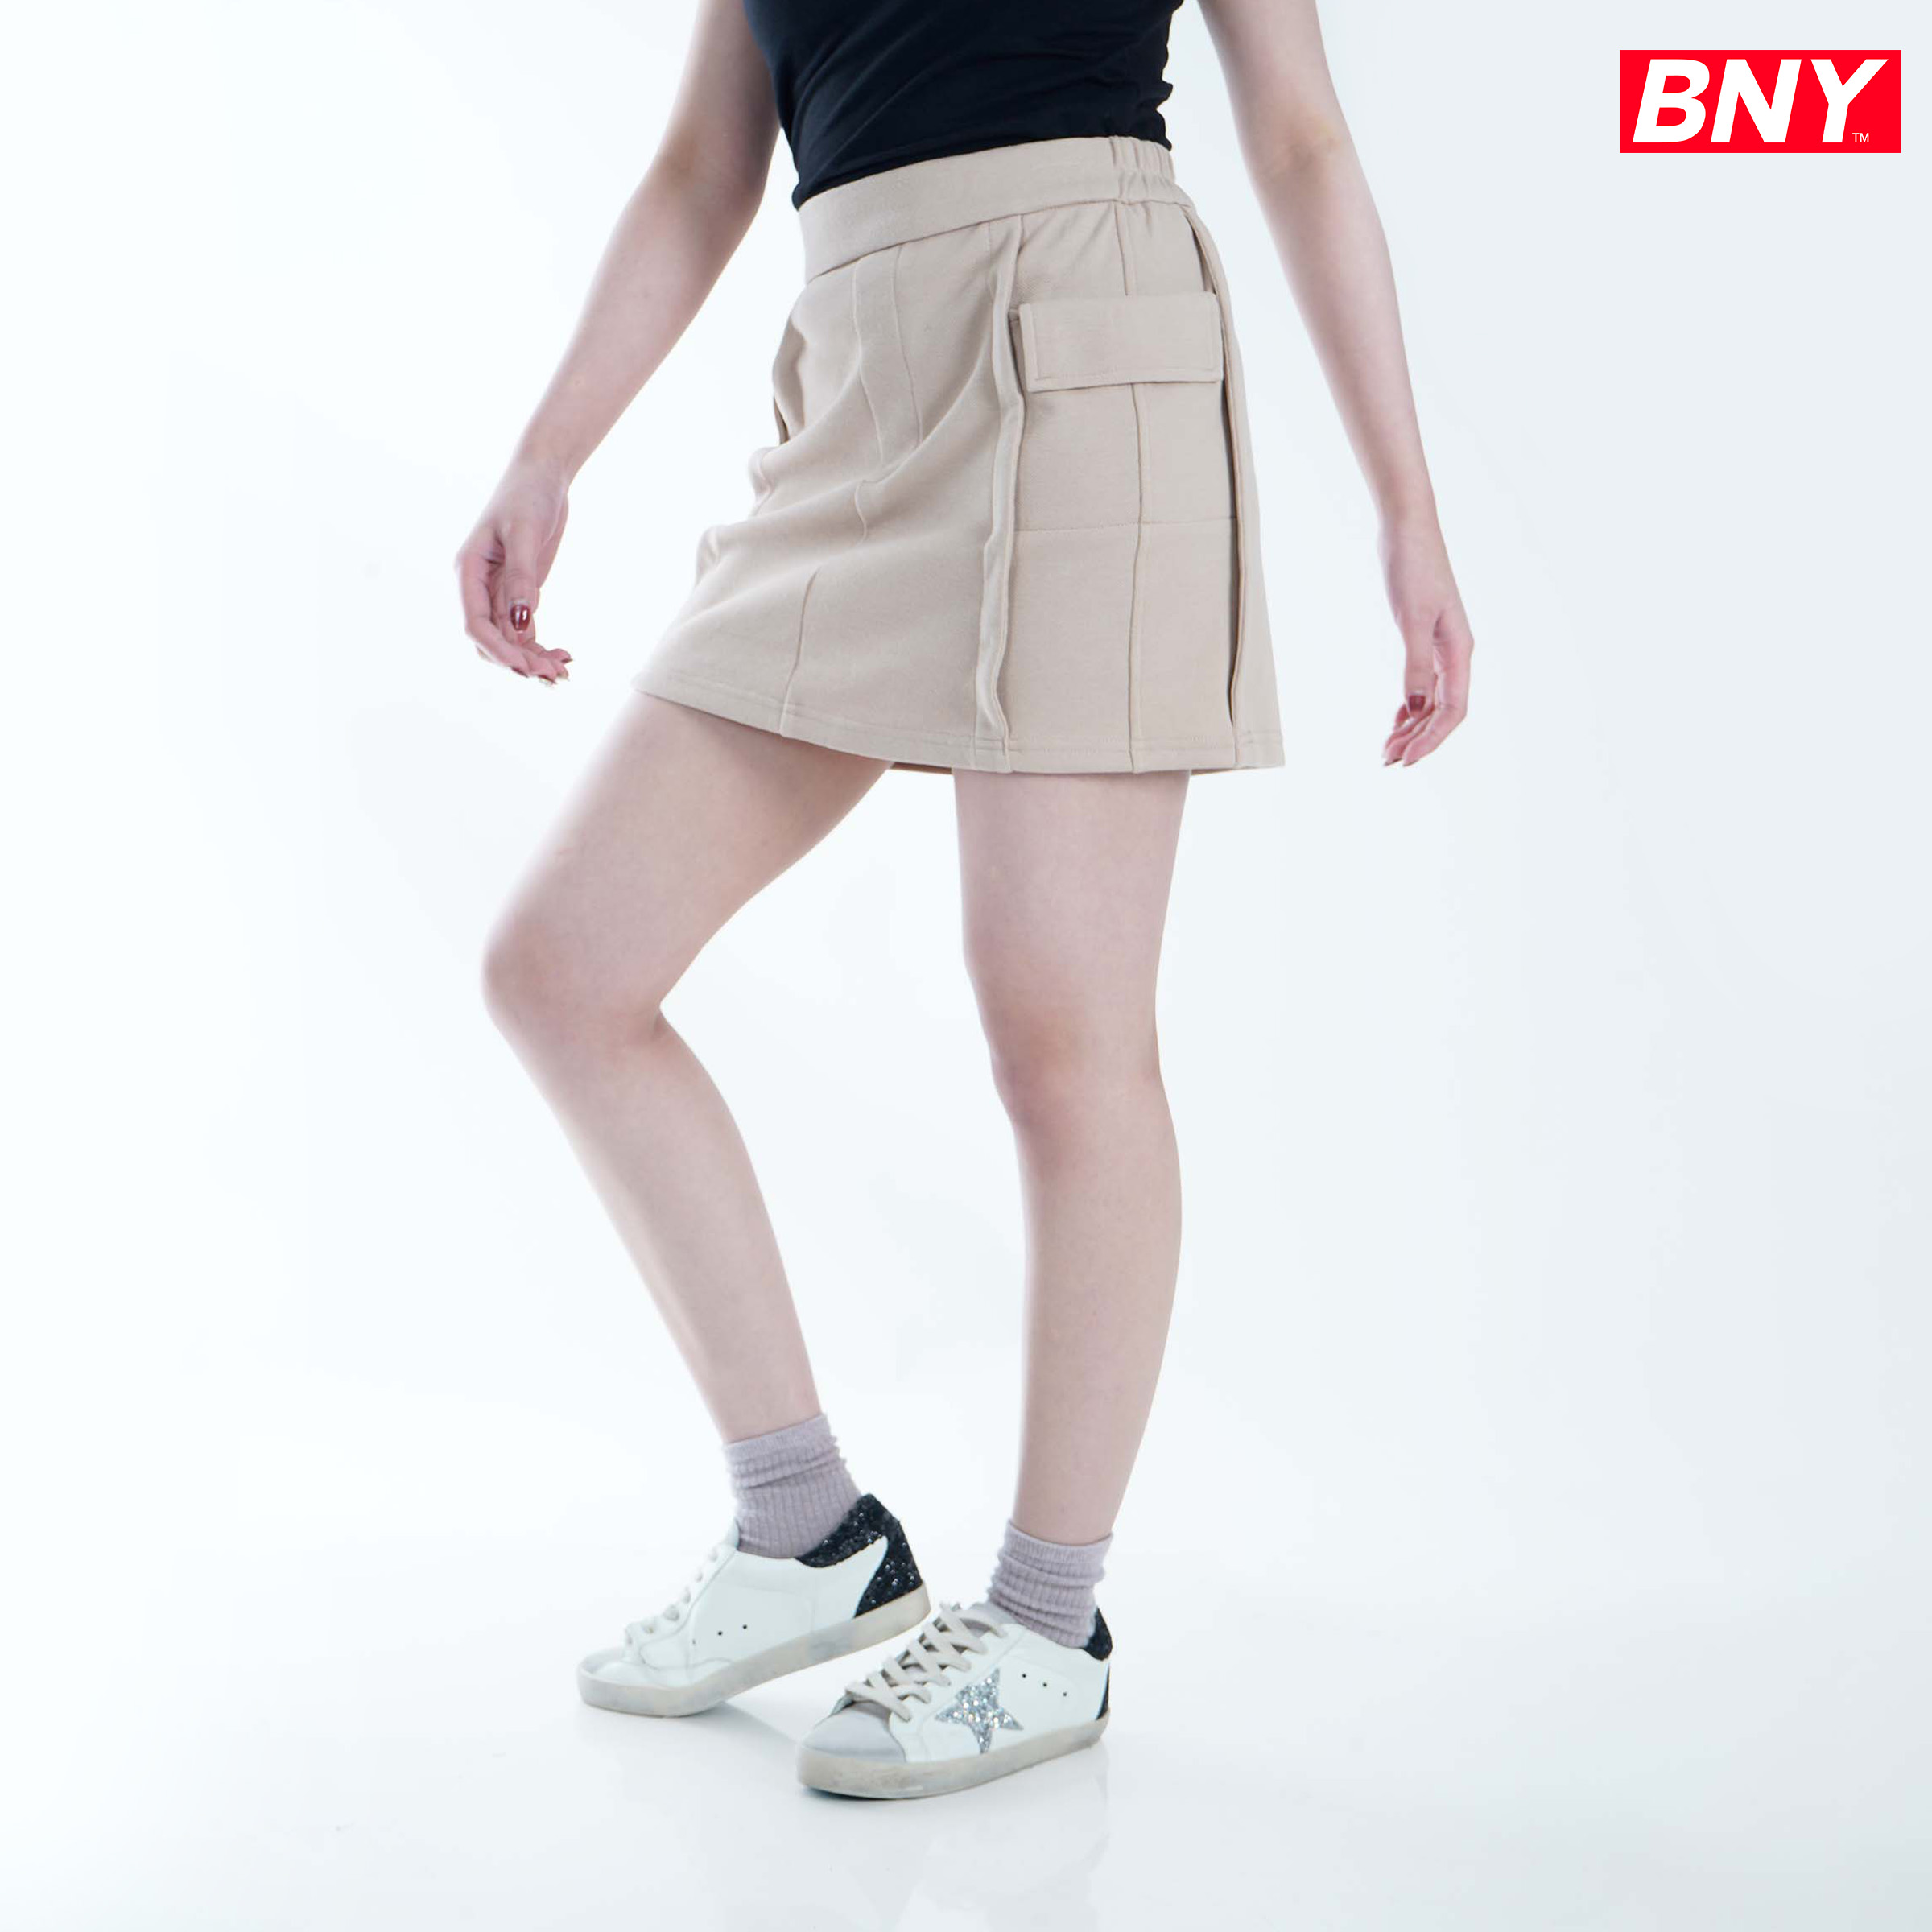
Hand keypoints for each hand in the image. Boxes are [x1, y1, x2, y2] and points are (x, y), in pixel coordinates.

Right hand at [455, 459, 573, 682]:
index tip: (525, 669)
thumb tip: (520, 622)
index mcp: (468, 571)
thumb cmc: (527, 495)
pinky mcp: (521, 593)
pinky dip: (541, 647)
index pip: (475, 624)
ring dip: (533, 660)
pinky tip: (565, 657)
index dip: (497, 651)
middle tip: (553, 676)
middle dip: (518, 661)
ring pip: (510, 641)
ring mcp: (500, 593)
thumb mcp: (524, 533)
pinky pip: (526, 631)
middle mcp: (480, 587)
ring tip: (564, 671)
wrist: (543, 476)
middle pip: (491, 640)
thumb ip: (521, 578)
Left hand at [1379, 513, 1472, 765]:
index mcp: (1458, 650)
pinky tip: (1395, 720)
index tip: (1406, 759)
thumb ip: (1414, 664)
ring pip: (1431, 699)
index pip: (1453, 709)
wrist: (1406, 528)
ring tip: (1386, 748)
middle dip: (1418, 738)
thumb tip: (1415, 707)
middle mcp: (1454, 652)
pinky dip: (1409, 704)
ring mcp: (1440, 646)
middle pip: (1443, 710)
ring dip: (1411, 726)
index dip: (1432, 738)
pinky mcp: (1424, 637)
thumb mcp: (1410, 618)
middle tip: (1387, 760)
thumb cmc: (1412, 566)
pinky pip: (1422, 683)